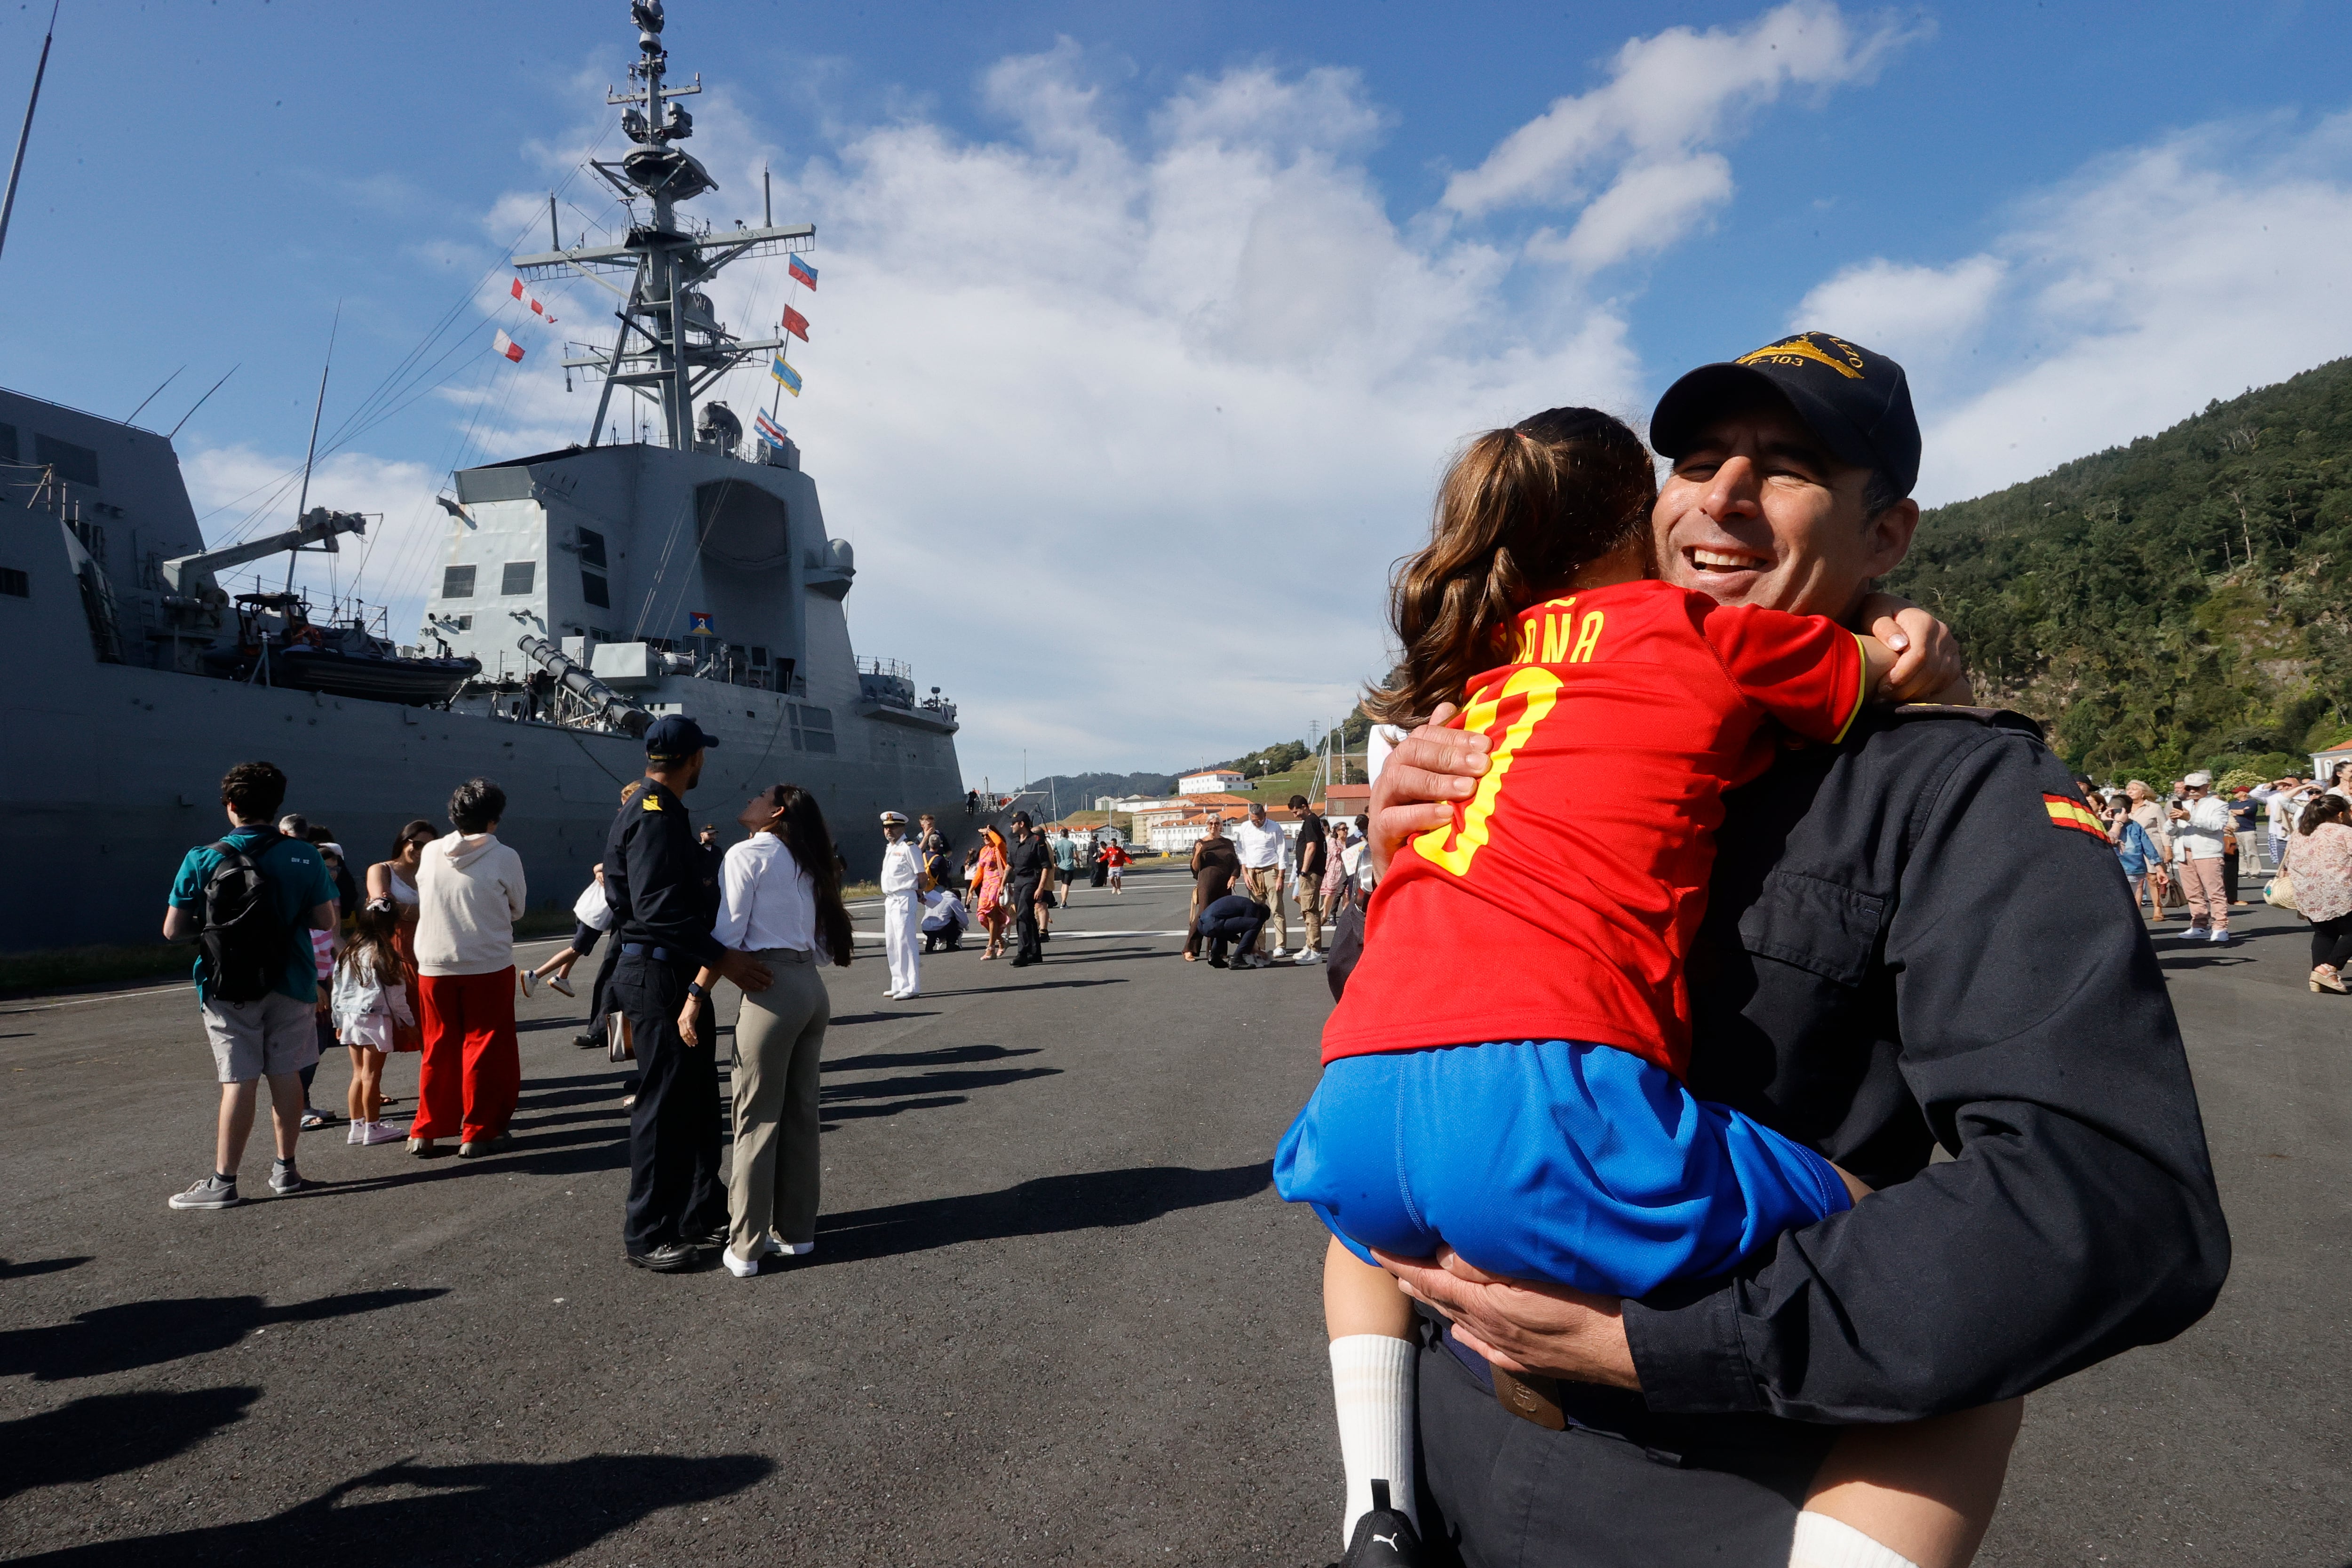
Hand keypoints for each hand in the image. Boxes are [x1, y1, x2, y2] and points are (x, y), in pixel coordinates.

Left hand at [677, 996, 701, 1047]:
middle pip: (684, 1035)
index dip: (686, 1040)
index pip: (682, 1034)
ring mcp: (684, 1021)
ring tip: (696, 1042)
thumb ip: (688, 1023)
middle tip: (694, 1045)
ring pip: (687, 1033)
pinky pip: (690, 1028)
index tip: (690, 1044)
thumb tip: (691, 1030)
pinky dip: (693, 1033)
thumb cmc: (691, 1008)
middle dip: (689, 1041)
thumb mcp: (689, 1017)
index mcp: (680, 1022)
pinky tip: (696, 1037)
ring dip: (692, 1039)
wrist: (693, 1000)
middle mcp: (680, 1022)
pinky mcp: (689, 1019)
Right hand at [716, 949, 772, 993]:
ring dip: (760, 986)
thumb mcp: (746, 955)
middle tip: (771, 983)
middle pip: (759, 977)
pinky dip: (751, 989)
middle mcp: (747, 970)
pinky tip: (755, 990)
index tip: (772, 974)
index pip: (762, 969)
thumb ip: (753, 961)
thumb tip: (761, 965)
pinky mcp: (736, 981)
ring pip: (753, 983)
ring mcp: (741, 977)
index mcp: (750, 963)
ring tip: (765, 988)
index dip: (768, 972)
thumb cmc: (734, 955)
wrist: (722, 959)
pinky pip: (745, 987)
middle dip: (767, 980)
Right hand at [1367, 704, 1487, 877]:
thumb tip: (1448, 705)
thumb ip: (1443, 745)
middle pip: (1412, 751)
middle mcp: (1391, 773)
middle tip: (1482, 765)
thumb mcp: (1438, 780)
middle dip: (1449, 756)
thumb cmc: (1425, 814)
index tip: (1486, 746)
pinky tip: (1446, 816)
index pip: (1426, 735)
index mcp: (1407, 758)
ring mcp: (1382, 800)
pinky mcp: (1379, 830)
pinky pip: (1394, 817)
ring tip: (1467, 789)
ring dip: (1436, 782)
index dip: (1455, 737)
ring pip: (1400, 778)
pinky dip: (1421, 814)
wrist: (1400, 859)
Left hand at [1374, 1244, 1639, 1389]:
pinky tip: (1463, 1330)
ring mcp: (1511, 1349)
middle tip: (1392, 1261)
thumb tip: (1442, 1254)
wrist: (1632, 1351)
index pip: (1431, 1281)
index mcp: (1488, 1305)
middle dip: (1414, 1280)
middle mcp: (1492, 1330)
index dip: (1401, 1262)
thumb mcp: (1537, 1272)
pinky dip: (1467, 1331)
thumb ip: (1486, 1263)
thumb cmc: (1592, 1302)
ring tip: (1418, 1285)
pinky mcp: (1530, 1362)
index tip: (1376, 1246)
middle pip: (1442, 1301)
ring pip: (1462, 1322)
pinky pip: (1486, 1346)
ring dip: (1439, 1302)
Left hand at [1856, 593, 1970, 702]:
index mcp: (1924, 622)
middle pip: (1930, 671)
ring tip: (1892, 698)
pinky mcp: (1953, 658)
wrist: (1895, 613)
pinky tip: (1908, 695)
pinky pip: (1946, 681)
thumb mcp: (1873, 614)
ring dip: (1916, 693)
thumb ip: (1883, 627)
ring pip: (1940, 679)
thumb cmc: (1878, 614)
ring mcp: (1951, 646)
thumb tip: (1901, 645)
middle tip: (1883, 697)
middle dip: (1906, 688)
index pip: (1919, 656)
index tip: (1882, 687)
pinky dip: (1928, 692)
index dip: (1901, 676)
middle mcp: (1943, 633)